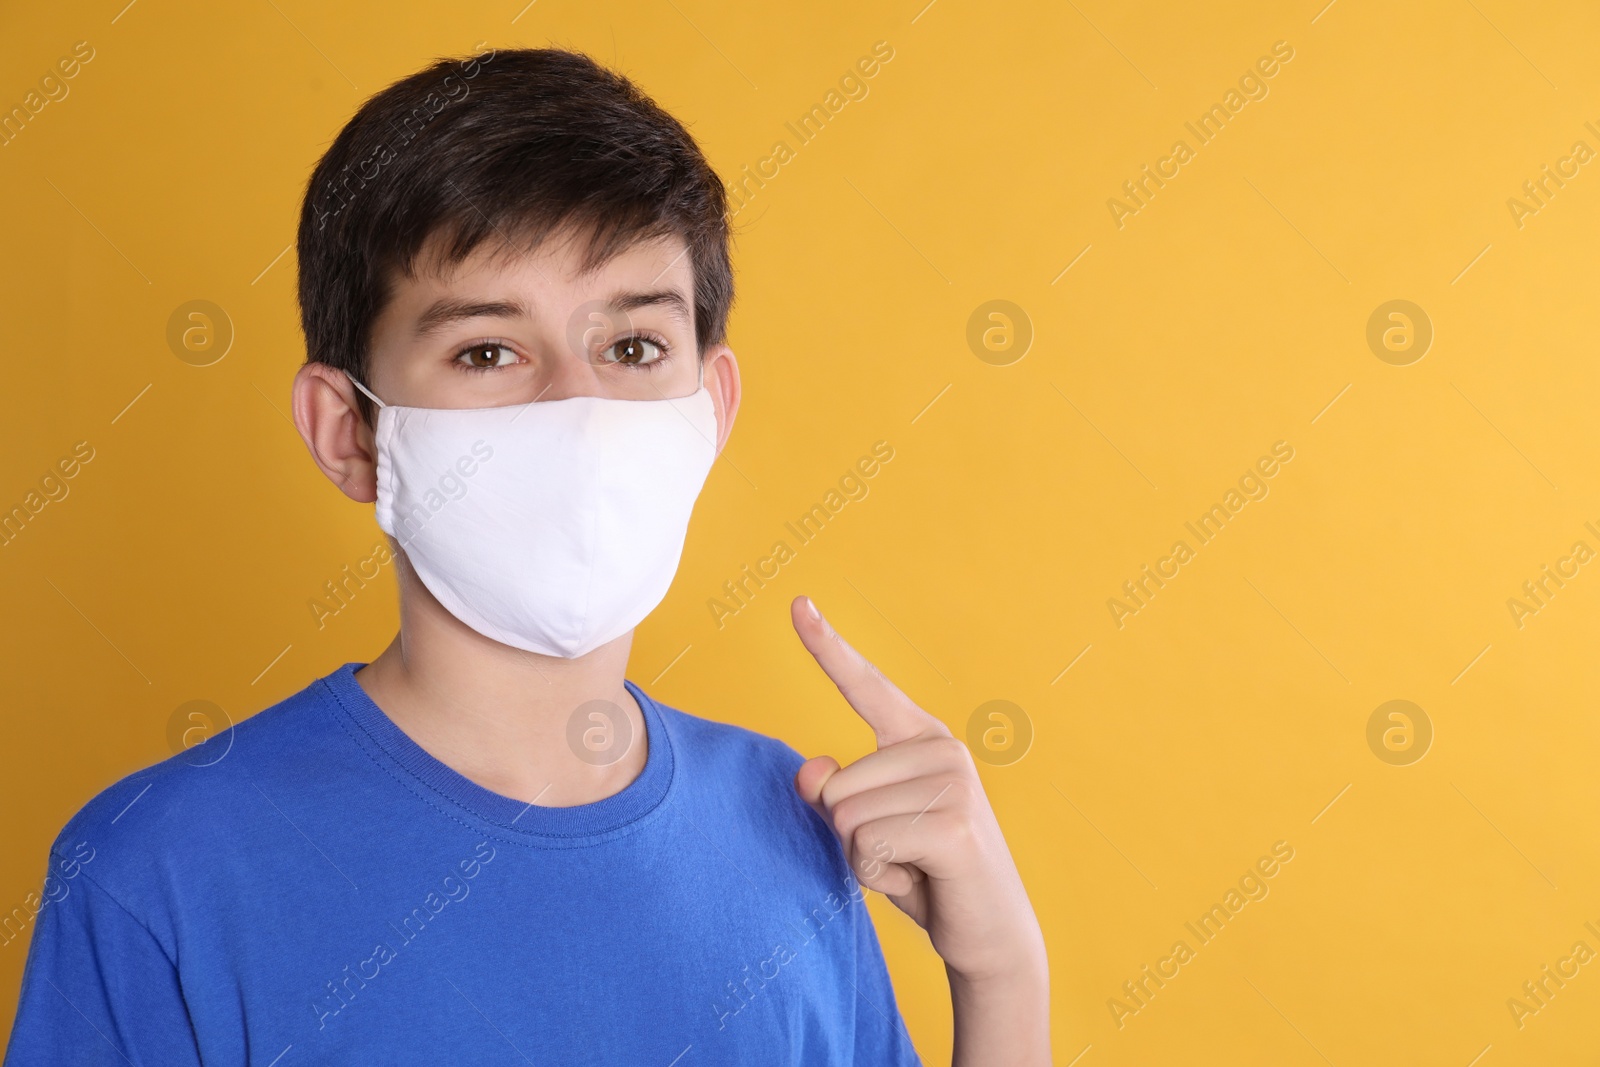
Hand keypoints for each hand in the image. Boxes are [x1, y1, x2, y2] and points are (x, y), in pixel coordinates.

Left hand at [788, 595, 1046, 985]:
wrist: (988, 935)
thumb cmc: (924, 874)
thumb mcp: (867, 829)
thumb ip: (834, 794)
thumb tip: (810, 770)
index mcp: (921, 738)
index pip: (866, 686)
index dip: (828, 646)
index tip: (798, 603)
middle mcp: (942, 748)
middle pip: (836, 785)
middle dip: (851, 835)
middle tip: (903, 853)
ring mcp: (952, 782)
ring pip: (846, 816)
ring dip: (866, 858)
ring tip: (914, 865)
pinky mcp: (953, 823)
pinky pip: (867, 845)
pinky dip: (879, 874)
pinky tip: (922, 879)